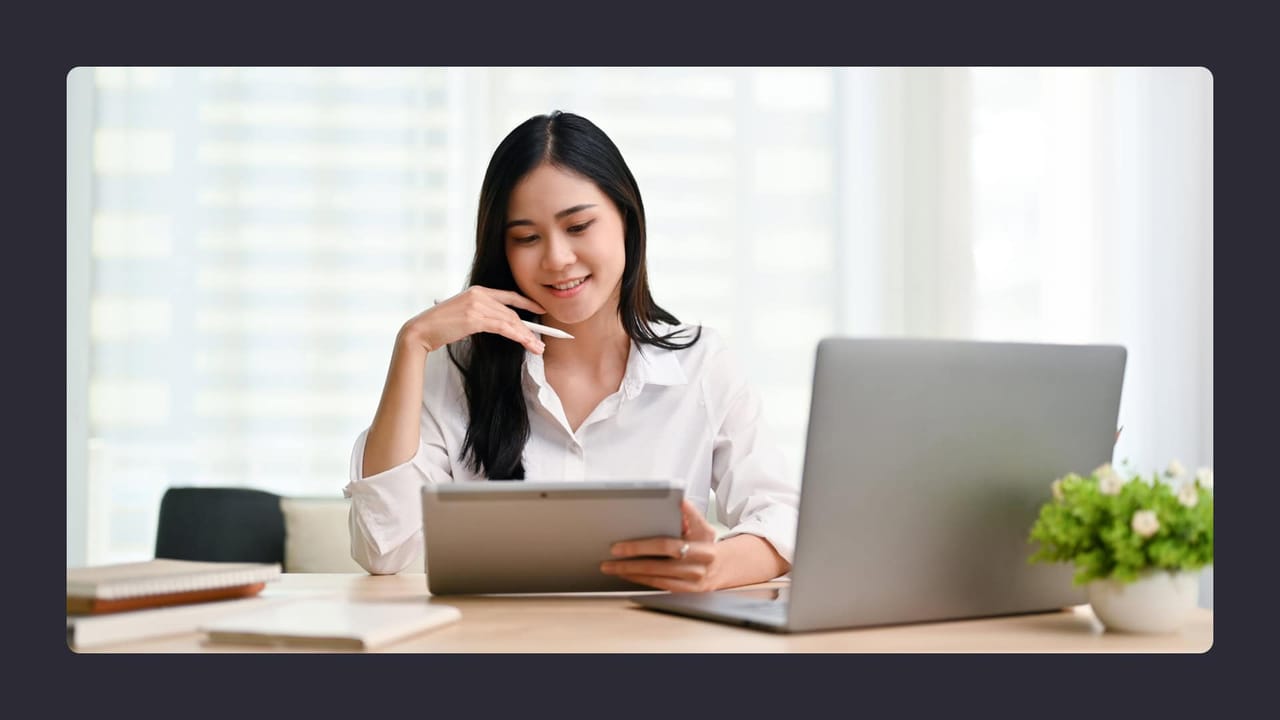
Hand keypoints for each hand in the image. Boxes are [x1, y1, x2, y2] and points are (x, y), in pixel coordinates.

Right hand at [399, 286, 546, 354]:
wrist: (421, 330)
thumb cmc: (440, 326)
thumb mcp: (464, 314)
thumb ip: (481, 314)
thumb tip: (501, 324)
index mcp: (477, 290)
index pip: (509, 296)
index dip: (527, 303)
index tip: (540, 309)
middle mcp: (479, 294)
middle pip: (512, 312)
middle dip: (529, 328)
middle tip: (540, 342)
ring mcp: (477, 305)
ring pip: (510, 320)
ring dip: (526, 336)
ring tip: (537, 348)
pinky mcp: (474, 318)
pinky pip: (503, 327)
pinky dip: (517, 336)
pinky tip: (525, 343)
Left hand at [600, 499, 722, 591]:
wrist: (722, 567)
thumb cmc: (705, 542)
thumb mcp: (702, 525)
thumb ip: (689, 512)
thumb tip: (678, 500)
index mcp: (701, 547)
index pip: (666, 546)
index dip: (640, 547)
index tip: (618, 547)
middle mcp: (697, 567)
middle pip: (656, 566)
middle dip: (629, 563)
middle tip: (609, 561)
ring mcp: (692, 583)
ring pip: (655, 579)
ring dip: (630, 574)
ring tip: (611, 568)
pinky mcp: (685, 592)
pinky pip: (659, 587)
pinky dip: (641, 581)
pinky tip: (628, 575)